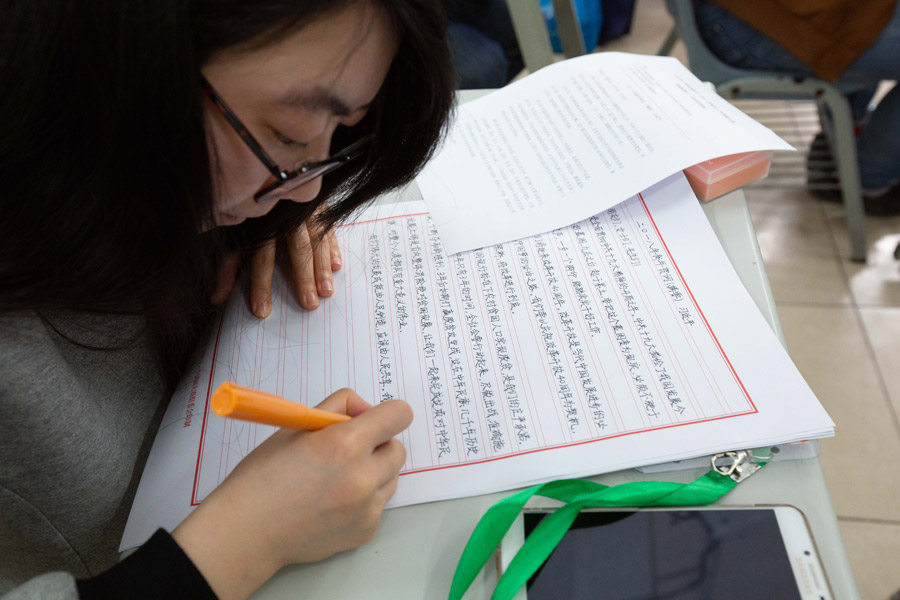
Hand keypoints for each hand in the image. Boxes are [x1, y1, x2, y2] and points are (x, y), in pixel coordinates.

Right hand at [172, 390, 412, 599]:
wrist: (247, 532)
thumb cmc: (264, 476)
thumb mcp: (297, 426)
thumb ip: (338, 408)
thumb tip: (365, 410)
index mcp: (347, 444)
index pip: (400, 415)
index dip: (387, 414)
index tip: (373, 421)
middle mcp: (364, 476)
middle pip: (397, 449)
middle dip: (378, 445)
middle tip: (346, 451)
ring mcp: (368, 508)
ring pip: (391, 478)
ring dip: (373, 473)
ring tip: (335, 480)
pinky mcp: (366, 530)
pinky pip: (378, 505)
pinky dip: (363, 501)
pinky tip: (331, 504)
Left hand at [211, 208, 342, 316]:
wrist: (269, 180)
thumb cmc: (249, 217)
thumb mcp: (233, 239)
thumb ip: (227, 268)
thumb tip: (216, 298)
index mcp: (260, 226)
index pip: (261, 257)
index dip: (260, 284)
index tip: (262, 310)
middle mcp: (284, 217)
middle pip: (296, 248)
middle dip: (303, 277)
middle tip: (309, 304)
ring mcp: (304, 209)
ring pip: (317, 239)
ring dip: (322, 267)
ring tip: (326, 292)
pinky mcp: (318, 204)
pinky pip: (329, 227)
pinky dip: (334, 246)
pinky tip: (337, 266)